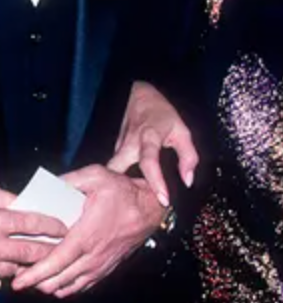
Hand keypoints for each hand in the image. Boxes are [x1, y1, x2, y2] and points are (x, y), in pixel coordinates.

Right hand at [0, 185, 66, 291]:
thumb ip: (7, 199)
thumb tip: (31, 205)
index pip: (35, 224)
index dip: (53, 226)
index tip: (64, 228)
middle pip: (34, 253)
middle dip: (51, 250)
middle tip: (62, 248)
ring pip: (18, 270)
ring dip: (26, 264)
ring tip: (37, 259)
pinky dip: (3, 273)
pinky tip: (5, 266)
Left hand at [11, 165, 165, 298]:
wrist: (150, 208)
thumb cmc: (122, 191)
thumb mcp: (95, 176)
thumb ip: (68, 181)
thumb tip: (43, 186)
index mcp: (87, 234)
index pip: (57, 261)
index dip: (36, 273)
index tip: (17, 282)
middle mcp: (94, 255)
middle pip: (60, 279)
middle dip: (36, 283)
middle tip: (16, 278)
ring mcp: (101, 265)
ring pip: (70, 287)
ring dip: (49, 286)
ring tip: (30, 281)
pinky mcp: (106, 268)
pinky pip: (83, 286)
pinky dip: (66, 288)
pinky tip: (52, 284)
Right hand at [108, 80, 197, 204]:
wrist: (137, 93)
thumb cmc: (162, 113)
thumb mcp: (182, 131)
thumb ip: (188, 157)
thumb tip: (187, 181)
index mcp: (148, 138)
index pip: (150, 162)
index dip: (156, 182)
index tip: (163, 200)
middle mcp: (128, 144)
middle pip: (117, 170)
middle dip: (121, 189)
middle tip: (135, 209)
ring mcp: (118, 147)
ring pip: (112, 171)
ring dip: (119, 186)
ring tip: (130, 205)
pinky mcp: (114, 150)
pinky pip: (116, 168)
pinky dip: (121, 179)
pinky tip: (128, 190)